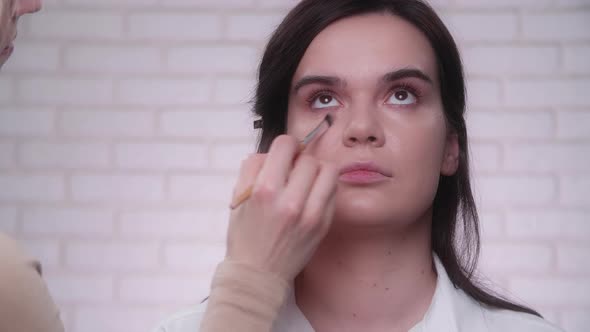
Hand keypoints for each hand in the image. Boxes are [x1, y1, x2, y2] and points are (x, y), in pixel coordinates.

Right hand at [225, 135, 337, 281]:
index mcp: (264, 190)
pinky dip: (324, 188)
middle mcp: (290, 201)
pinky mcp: (323, 225)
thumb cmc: (245, 235)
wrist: (258, 275)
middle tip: (293, 172)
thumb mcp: (239, 198)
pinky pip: (333, 192)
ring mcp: (311, 215)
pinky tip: (312, 197)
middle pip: (309, 158)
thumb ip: (254, 168)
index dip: (285, 146)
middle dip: (300, 160)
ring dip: (317, 172)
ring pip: (328, 171)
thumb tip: (275, 152)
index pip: (286, 145)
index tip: (283, 155)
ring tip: (306, 182)